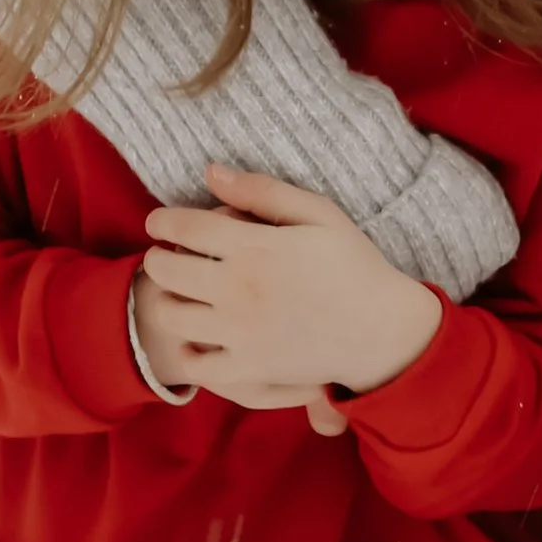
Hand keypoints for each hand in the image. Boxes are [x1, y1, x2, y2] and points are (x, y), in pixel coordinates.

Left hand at [138, 167, 440, 412]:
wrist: (383, 330)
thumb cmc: (354, 266)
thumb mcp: (319, 213)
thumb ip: (262, 191)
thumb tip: (211, 172)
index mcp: (255, 247)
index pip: (184, 228)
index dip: (163, 221)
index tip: (159, 222)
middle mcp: (239, 290)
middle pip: (167, 271)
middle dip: (158, 259)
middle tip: (165, 257)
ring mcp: (240, 333)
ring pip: (172, 316)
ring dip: (166, 300)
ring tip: (178, 295)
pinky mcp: (249, 368)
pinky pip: (197, 364)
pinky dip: (188, 350)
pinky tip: (196, 338)